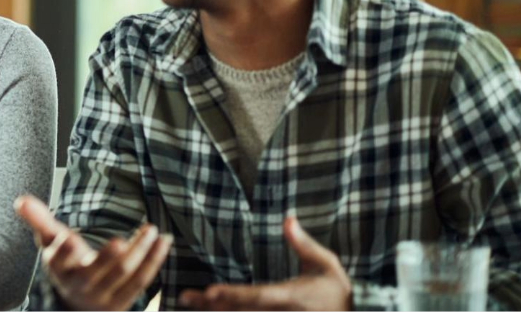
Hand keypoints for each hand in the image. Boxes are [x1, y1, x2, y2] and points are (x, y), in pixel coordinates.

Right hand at [15, 195, 170, 310]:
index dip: (63, 252)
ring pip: (124, 276)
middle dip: (108, 257)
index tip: (68, 238)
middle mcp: (80, 286)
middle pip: (95, 272)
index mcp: (60, 269)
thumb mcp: (50, 242)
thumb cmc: (66, 263)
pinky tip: (163, 241)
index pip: (58, 262)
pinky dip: (154, 261)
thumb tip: (20, 200)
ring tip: (152, 230)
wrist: (80, 300)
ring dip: (140, 253)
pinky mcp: (124, 301)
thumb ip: (39, 220)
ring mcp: (104, 296)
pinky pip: (142, 281)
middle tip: (119, 240)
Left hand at [178, 216, 351, 310]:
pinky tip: (207, 311)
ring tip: (187, 303)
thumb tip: (288, 218)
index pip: (258, 296)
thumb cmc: (335, 290)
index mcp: (291, 297)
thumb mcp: (325, 263)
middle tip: (185, 297)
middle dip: (212, 306)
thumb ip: (303, 243)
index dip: (234, 295)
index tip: (210, 292)